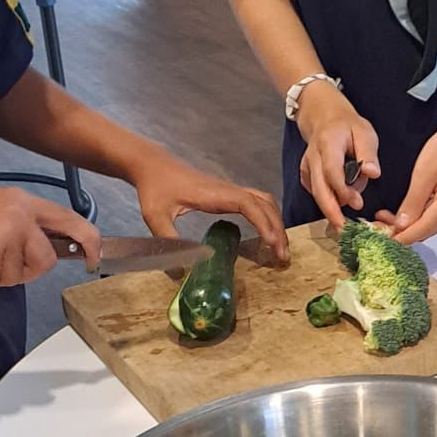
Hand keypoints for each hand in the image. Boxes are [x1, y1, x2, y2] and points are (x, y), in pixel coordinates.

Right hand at [0, 187, 99, 291]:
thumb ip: (21, 227)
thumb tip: (46, 251)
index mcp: (22, 201)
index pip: (71, 220)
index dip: (89, 242)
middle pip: (44, 261)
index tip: (93, 260)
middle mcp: (19, 214)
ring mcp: (4, 233)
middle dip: (22, 271)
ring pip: (16, 276)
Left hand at [131, 148, 287, 262]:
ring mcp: (230, 190)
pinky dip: (267, 217)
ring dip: (276, 221)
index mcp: (214, 194)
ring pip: (264, 201)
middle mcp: (228, 190)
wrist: (153, 165)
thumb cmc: (155, 187)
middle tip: (282, 255)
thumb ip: (168, 240)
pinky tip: (267, 234)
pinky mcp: (228, 194)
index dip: (263, 222)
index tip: (272, 243)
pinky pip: (256, 202)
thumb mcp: (155, 215)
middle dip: (278, 227)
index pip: (248, 204)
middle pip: (264, 203)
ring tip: (279, 247)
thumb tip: (180, 271)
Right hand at [296, 82, 379, 228]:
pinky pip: (316, 192)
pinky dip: (329, 200)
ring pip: (316, 193)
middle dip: (331, 211)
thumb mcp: (365, 133)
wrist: (324, 118)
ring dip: (332, 207)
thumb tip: (373, 174)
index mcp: (328, 144)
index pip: (332, 171)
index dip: (343, 190)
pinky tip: (343, 200)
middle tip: (344, 230)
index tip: (357, 203)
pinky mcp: (305, 175)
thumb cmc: (348, 127)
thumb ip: (368, 154)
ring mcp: (306, 167)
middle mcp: (313, 157)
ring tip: (348, 219)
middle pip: (318, 188)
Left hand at [377, 105, 436, 245]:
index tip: (378, 237)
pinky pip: (431, 220)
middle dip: (399, 233)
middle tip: (375, 225)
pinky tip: (400, 214)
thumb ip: (413, 201)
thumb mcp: (425, 171)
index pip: (421, 231)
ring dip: (405, 228)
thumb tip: (401, 225)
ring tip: (383, 218)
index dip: (399, 238)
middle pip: (423, 233)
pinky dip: (414, 220)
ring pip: (426, 229)